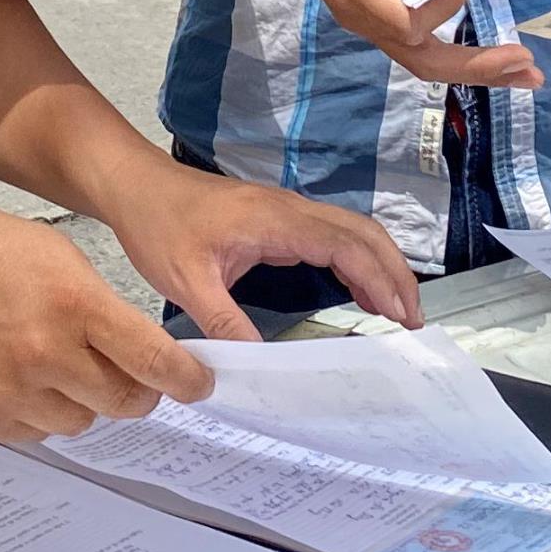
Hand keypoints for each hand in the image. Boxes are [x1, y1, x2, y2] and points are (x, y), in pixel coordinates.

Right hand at [0, 192, 212, 443]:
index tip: (200, 384)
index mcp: (74, 306)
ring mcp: (8, 394)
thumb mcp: (59, 255)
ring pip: (81, 422)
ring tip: (60, 365)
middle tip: (134, 377)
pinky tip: (21, 375)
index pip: (153, 362)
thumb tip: (142, 355)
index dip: (187, 380)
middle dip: (139, 391)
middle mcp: (44, 356)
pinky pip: (34, 433)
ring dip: (85, 401)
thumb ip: (104, 308)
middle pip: (124, 403)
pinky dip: (40, 411)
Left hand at [99, 155, 421, 341]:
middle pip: (364, 234)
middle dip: (396, 273)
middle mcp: (291, 210)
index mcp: (277, 220)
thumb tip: (256, 366)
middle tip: (414, 320)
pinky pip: (333, 236)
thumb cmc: (157, 223)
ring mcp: (287, 211)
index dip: (381, 279)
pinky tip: (360, 291)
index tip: (402, 315)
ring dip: (381, 266)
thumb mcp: (185, 281)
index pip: (348, 246)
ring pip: (353, 232)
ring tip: (398, 311)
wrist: (136, 185)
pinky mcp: (279, 219)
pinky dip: (358, 262)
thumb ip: (223, 322)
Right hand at [230, 0, 541, 89]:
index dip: (447, 6)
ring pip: (425, 61)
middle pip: (425, 62)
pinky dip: (456, 55)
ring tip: (521, 71)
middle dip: (479, 69)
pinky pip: (419, 46)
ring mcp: (369, 21)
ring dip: (474, 69)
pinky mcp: (377, 14)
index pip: (412, 23)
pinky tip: (483, 53)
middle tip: (530, 68)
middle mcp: (364, 20)